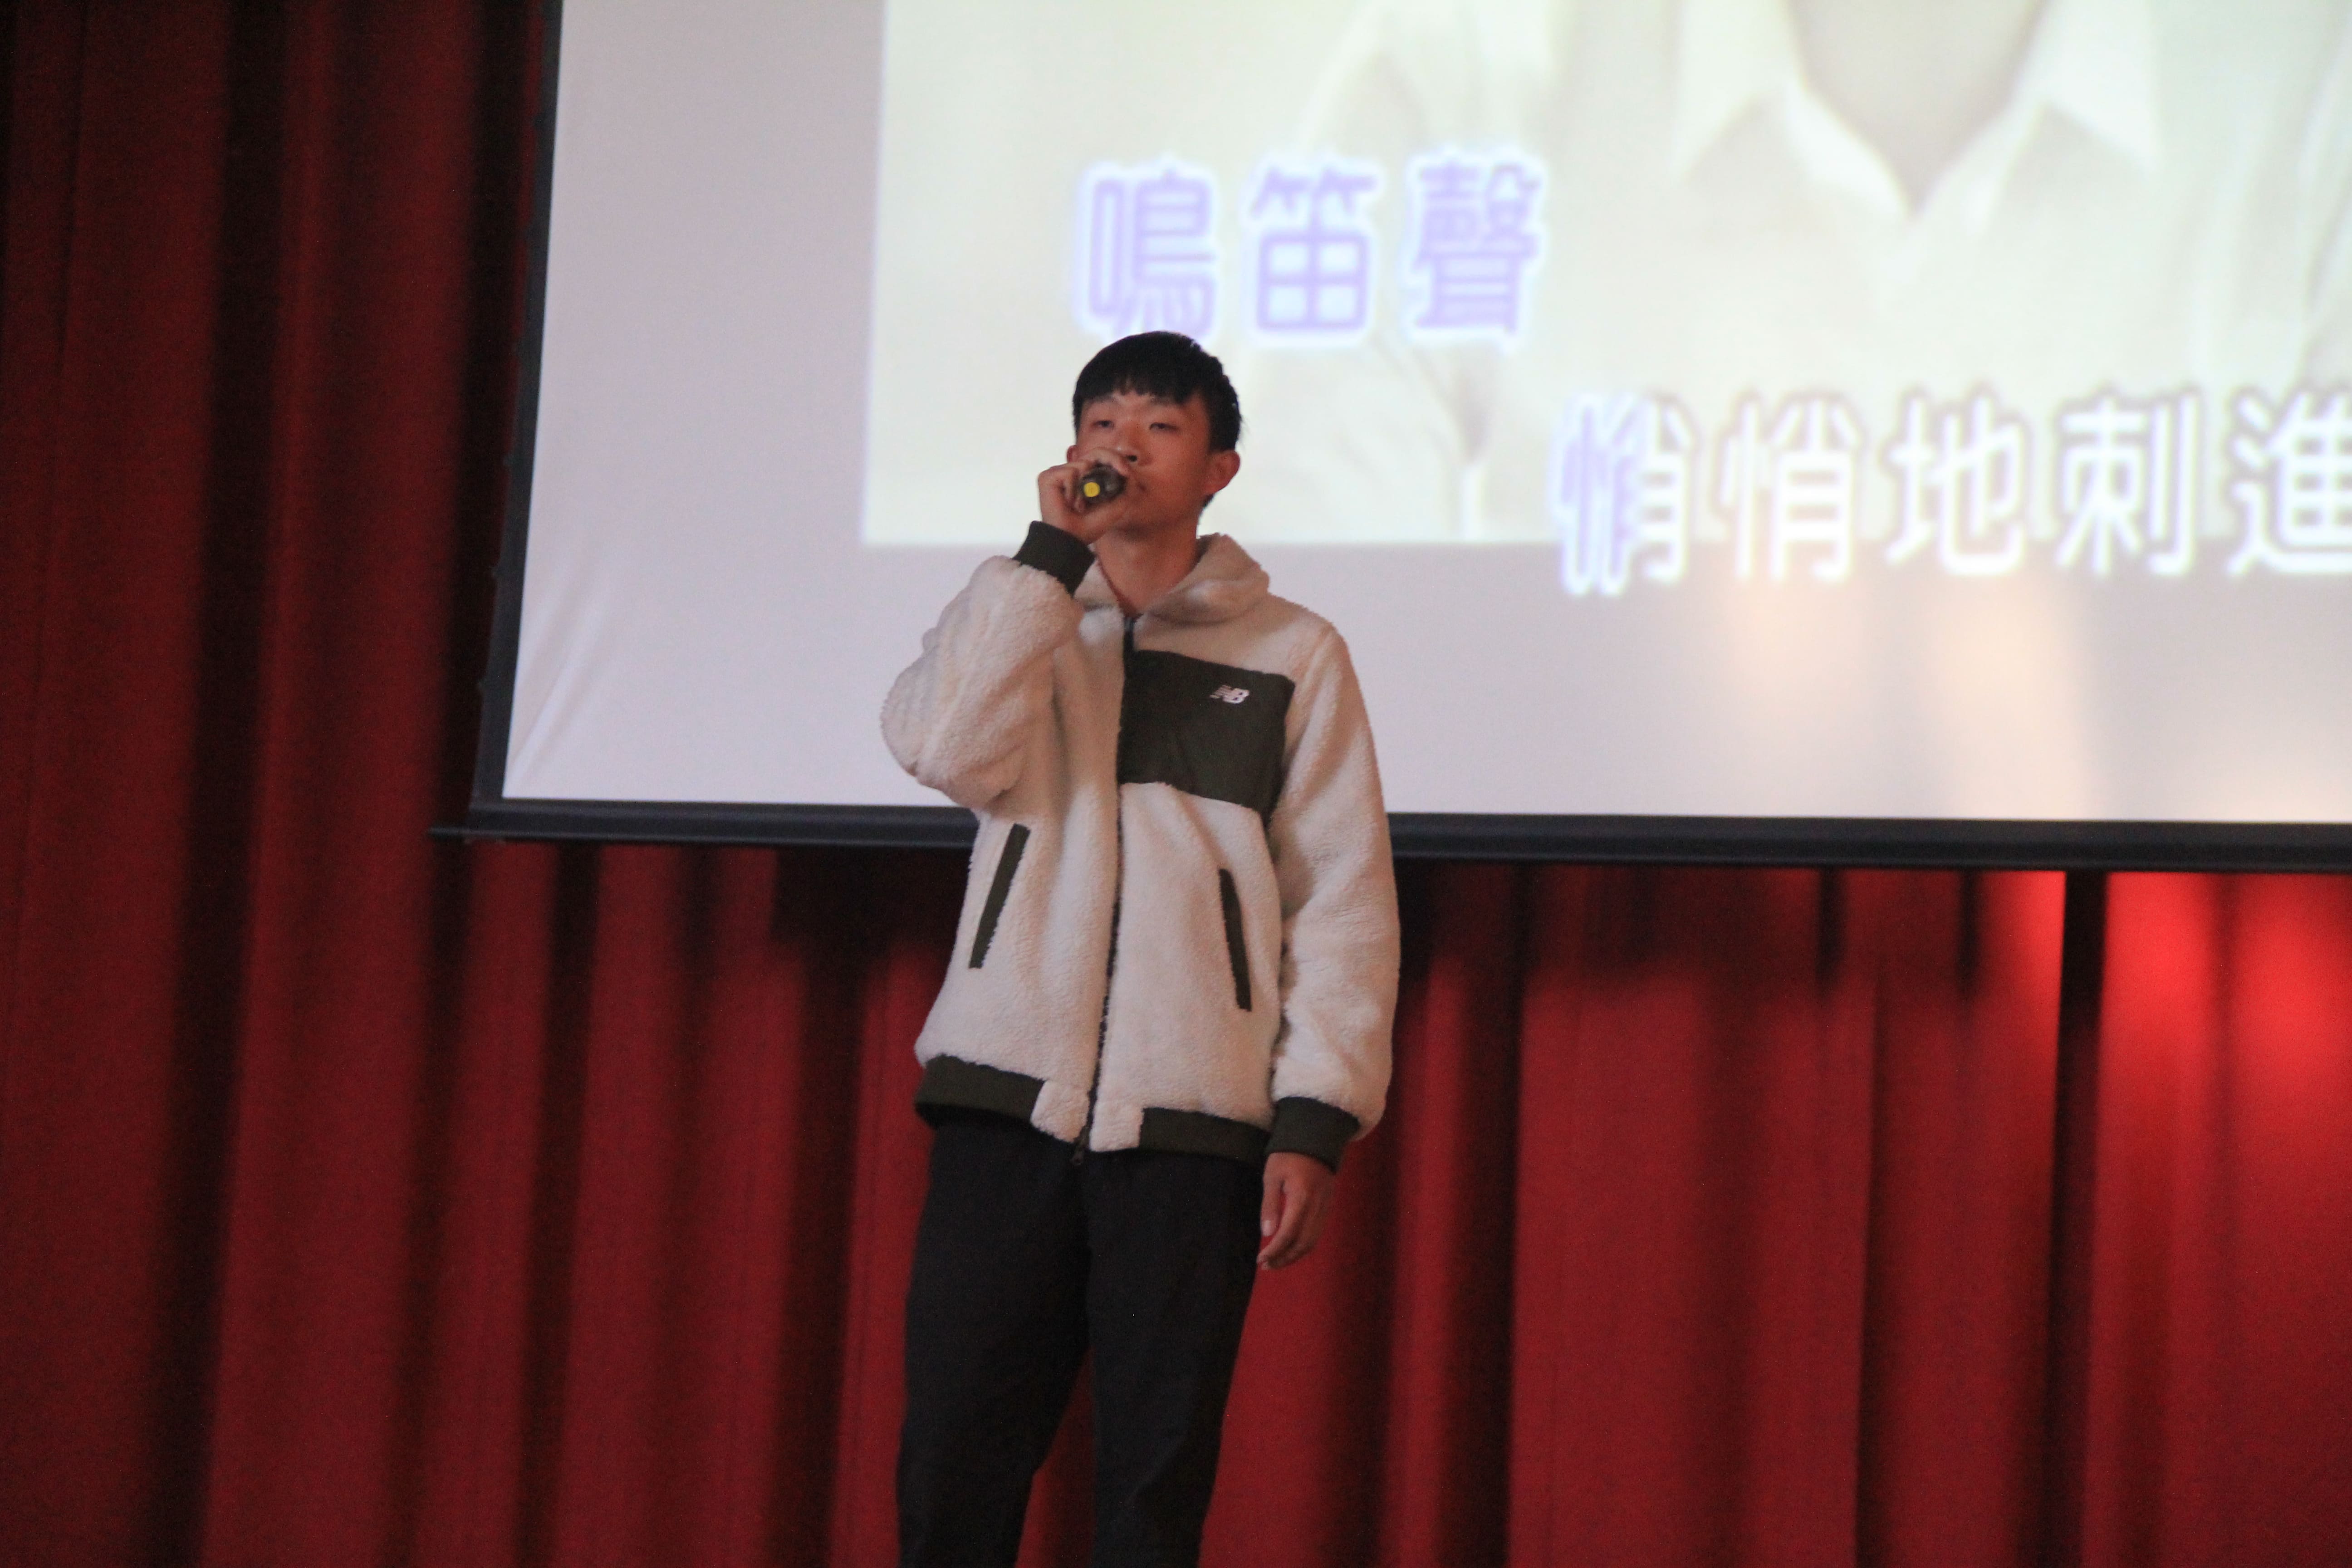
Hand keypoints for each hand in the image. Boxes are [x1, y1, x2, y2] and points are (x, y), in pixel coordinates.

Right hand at [1037, 447, 1131, 544]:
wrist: (1072, 539)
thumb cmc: (1091, 526)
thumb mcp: (1116, 505)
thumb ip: (1126, 487)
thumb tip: (1128, 468)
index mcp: (1085, 476)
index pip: (1101, 456)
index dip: (1116, 459)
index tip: (1127, 472)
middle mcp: (1072, 471)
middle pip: (1095, 452)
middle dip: (1112, 460)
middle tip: (1123, 473)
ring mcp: (1058, 473)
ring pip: (1083, 464)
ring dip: (1087, 488)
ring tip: (1079, 505)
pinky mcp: (1047, 477)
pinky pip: (1069, 472)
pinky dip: (1073, 490)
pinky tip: (1068, 503)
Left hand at [1258, 1152, 1334, 1268]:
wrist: (1316, 1137)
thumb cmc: (1288, 1154)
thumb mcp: (1272, 1175)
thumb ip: (1270, 1205)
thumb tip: (1267, 1234)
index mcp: (1302, 1197)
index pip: (1288, 1234)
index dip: (1275, 1250)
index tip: (1260, 1259)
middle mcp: (1317, 1206)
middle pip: (1303, 1243)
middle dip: (1285, 1258)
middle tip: (1266, 1265)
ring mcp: (1326, 1206)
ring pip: (1313, 1240)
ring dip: (1294, 1254)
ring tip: (1276, 1260)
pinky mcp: (1328, 1205)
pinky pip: (1317, 1232)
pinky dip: (1303, 1244)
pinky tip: (1289, 1246)